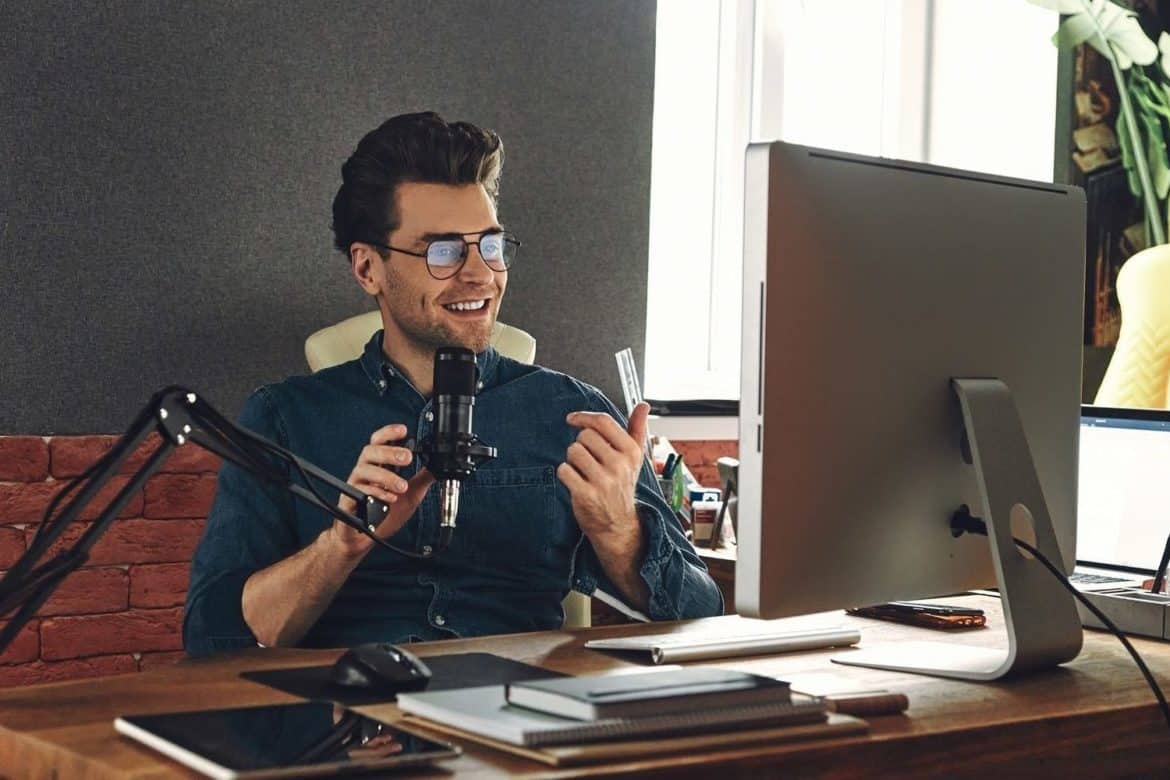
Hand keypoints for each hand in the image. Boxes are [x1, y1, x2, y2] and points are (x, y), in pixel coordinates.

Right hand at [329, 424, 434, 559]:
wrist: (365, 537)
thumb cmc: (385, 514)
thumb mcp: (411, 494)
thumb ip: (422, 478)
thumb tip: (438, 466)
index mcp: (379, 466)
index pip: (380, 442)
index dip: (389, 433)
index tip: (403, 430)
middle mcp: (365, 471)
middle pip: (370, 451)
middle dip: (390, 452)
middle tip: (407, 458)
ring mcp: (355, 485)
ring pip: (364, 470)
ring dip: (386, 477)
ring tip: (402, 486)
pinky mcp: (348, 500)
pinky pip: (358, 492)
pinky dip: (376, 494)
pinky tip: (389, 499)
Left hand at [557, 403, 649, 552]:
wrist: (617, 525)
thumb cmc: (622, 486)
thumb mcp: (634, 458)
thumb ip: (637, 429)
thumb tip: (643, 405)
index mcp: (631, 452)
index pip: (603, 422)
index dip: (584, 417)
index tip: (573, 419)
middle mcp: (619, 465)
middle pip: (584, 436)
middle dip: (581, 445)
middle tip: (588, 460)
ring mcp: (603, 481)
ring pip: (573, 451)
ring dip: (573, 460)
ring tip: (584, 472)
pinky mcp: (586, 494)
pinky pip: (564, 470)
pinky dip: (566, 474)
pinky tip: (577, 482)